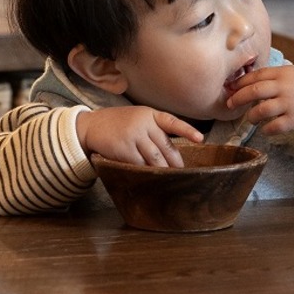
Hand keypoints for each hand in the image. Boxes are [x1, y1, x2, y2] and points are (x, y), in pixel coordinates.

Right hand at [76, 106, 202, 167]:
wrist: (92, 125)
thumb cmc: (119, 123)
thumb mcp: (137, 118)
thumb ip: (154, 131)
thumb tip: (171, 155)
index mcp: (150, 114)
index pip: (172, 122)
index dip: (187, 131)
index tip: (200, 139)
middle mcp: (143, 123)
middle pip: (166, 147)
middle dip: (175, 163)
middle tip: (181, 174)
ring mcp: (134, 135)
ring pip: (155, 159)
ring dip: (162, 171)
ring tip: (168, 180)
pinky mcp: (124, 149)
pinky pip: (140, 165)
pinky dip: (145, 173)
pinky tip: (148, 178)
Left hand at [225, 64, 293, 135]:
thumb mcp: (293, 72)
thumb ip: (275, 75)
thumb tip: (252, 80)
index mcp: (282, 72)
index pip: (255, 75)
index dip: (240, 82)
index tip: (230, 87)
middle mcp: (283, 86)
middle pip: (254, 91)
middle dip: (238, 97)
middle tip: (229, 103)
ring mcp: (289, 103)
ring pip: (262, 109)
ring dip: (251, 115)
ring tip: (250, 118)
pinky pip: (275, 126)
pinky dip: (266, 129)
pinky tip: (265, 129)